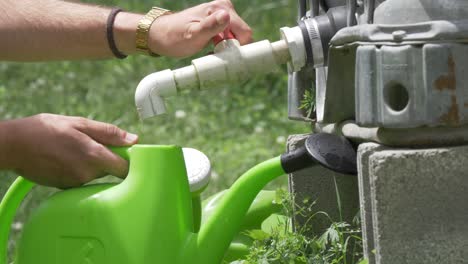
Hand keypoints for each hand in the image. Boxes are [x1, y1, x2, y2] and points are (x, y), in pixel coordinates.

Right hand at [0, 114, 137, 187]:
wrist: (13, 146)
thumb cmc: (46, 129)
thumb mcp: (79, 123)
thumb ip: (109, 133)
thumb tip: (133, 140)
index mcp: (93, 155)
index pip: (125, 167)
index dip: (130, 159)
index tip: (127, 151)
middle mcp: (87, 174)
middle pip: (111, 170)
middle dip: (108, 158)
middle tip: (92, 143)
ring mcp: (76, 183)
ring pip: (96, 174)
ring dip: (93, 163)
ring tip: (75, 149)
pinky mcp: (66, 188)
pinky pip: (82, 179)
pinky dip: (80, 169)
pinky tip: (66, 159)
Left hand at [149, 0, 252, 57]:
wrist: (160, 35)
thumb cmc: (174, 37)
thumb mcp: (192, 34)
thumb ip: (210, 26)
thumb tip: (226, 16)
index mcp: (221, 9)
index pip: (245, 32)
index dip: (239, 48)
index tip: (225, 57)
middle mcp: (224, 9)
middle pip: (242, 35)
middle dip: (233, 49)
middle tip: (216, 56)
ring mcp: (222, 16)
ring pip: (237, 38)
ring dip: (228, 50)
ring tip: (212, 53)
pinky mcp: (219, 23)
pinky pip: (230, 38)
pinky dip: (224, 47)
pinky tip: (212, 51)